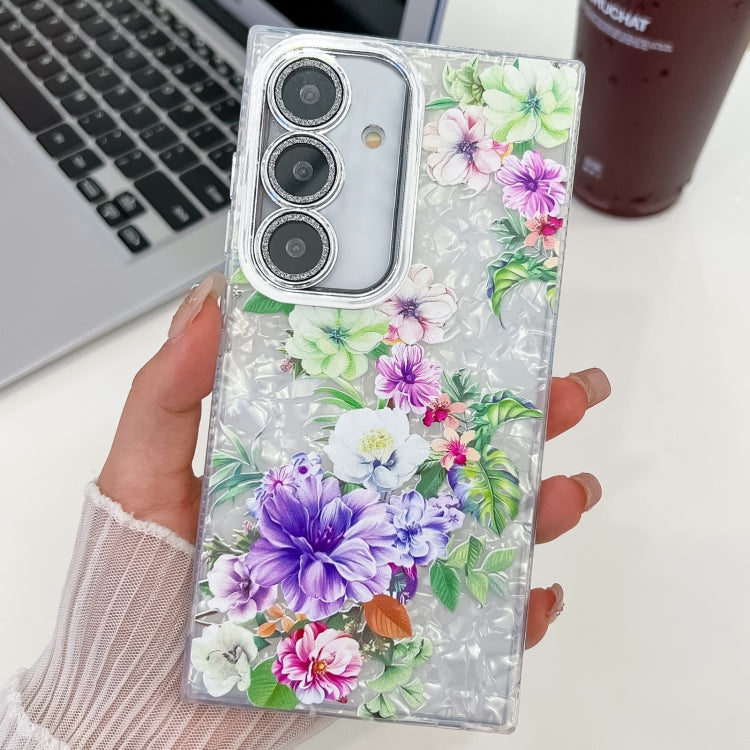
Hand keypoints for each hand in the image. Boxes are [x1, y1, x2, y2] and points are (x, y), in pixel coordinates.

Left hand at [98, 272, 610, 649]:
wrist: (139, 708)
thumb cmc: (134, 592)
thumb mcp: (140, 476)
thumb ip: (169, 393)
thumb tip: (209, 302)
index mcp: (309, 459)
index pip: (385, 402)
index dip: (439, 365)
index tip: (486, 329)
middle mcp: (354, 508)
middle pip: (447, 458)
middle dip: (519, 422)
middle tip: (566, 391)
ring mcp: (377, 570)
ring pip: (474, 530)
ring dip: (534, 507)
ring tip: (569, 489)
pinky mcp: (387, 635)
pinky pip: (466, 624)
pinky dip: (511, 610)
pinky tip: (537, 592)